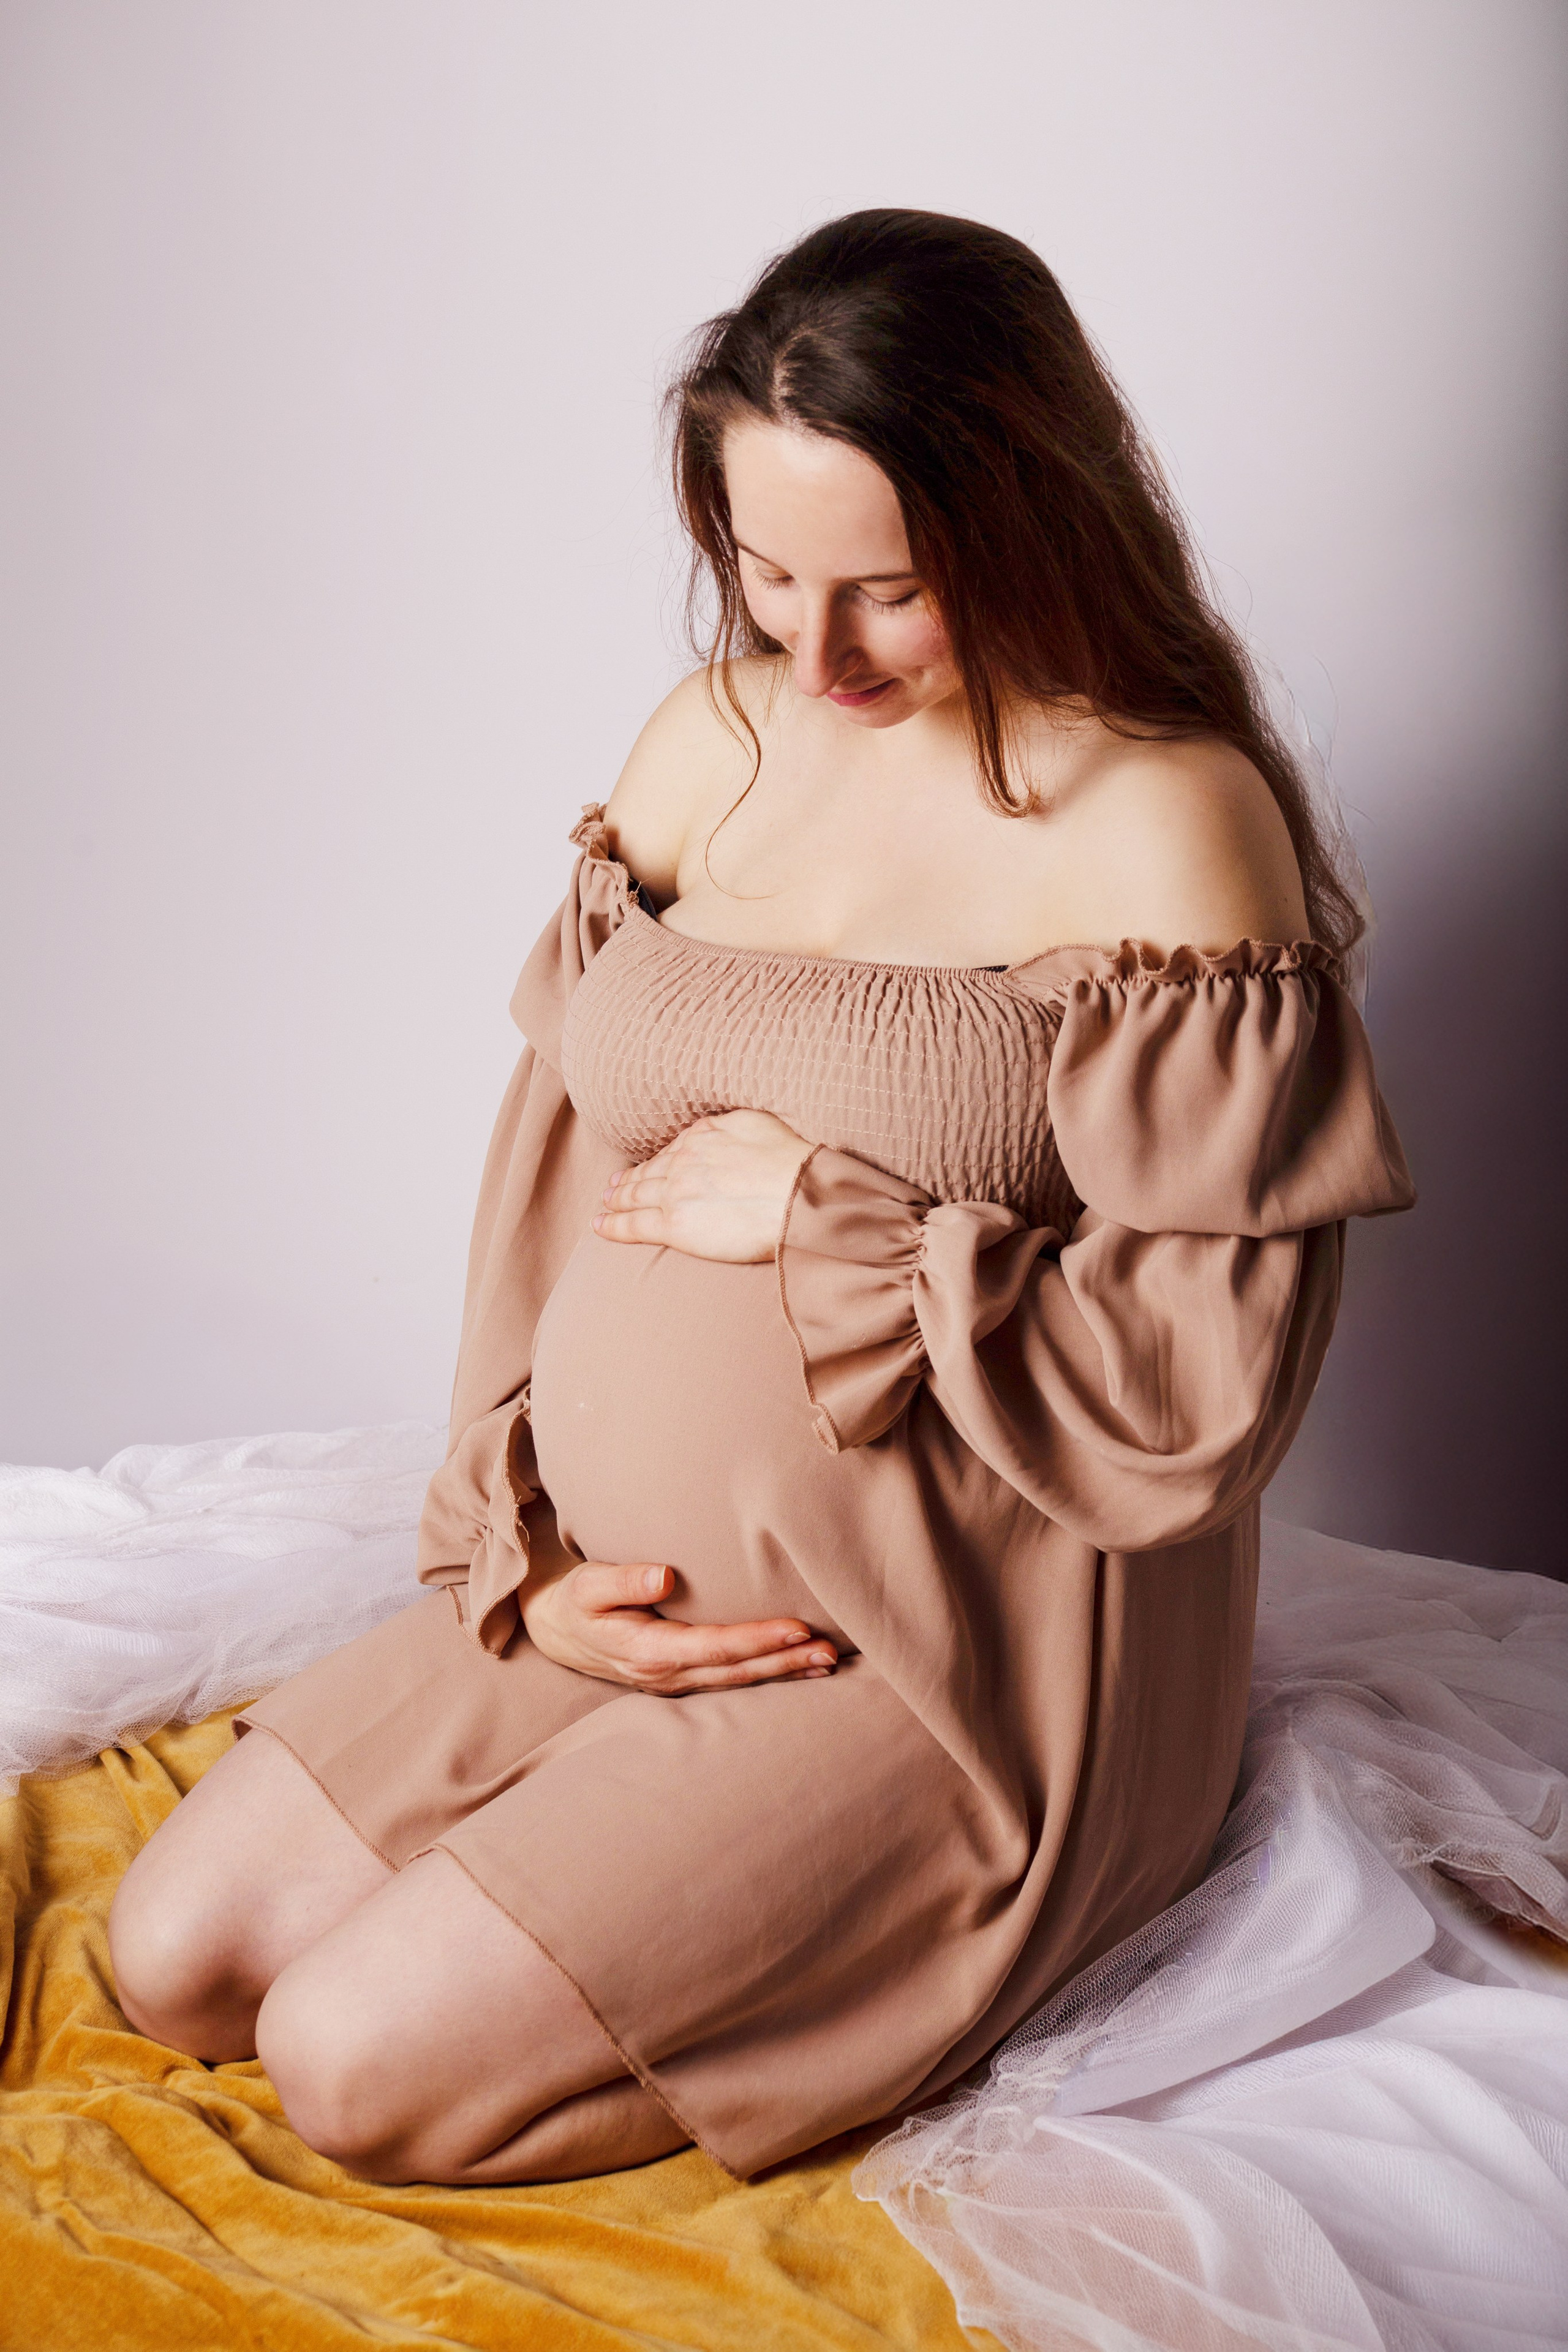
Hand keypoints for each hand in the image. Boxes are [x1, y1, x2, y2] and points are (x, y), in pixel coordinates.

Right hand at [519, 1559, 838, 1693]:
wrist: (558, 1631)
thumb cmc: (576, 1601)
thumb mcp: (587, 1586)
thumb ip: (622, 1581)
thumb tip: (663, 1576)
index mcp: (647, 1650)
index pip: (713, 1646)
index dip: (756, 1640)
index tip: (797, 1628)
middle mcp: (667, 1673)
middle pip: (736, 1670)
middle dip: (785, 1661)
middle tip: (830, 1651)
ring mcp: (676, 1681)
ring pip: (739, 1679)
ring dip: (784, 1671)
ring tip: (828, 1661)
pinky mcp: (683, 1677)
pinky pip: (732, 1679)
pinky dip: (767, 1673)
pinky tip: (797, 1667)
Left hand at [593, 1109, 813, 1263]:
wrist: (796, 1192)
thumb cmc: (790, 1161)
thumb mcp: (759, 1123)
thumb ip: (732, 1126)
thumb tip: (721, 1130)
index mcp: (703, 1135)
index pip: (672, 1151)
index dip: (657, 1160)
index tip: (647, 1166)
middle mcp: (683, 1160)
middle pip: (648, 1172)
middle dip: (628, 1179)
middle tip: (613, 1186)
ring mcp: (675, 1192)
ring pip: (636, 1195)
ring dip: (617, 1199)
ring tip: (606, 1203)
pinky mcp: (674, 1224)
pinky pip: (634, 1224)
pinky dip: (613, 1225)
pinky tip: (600, 1225)